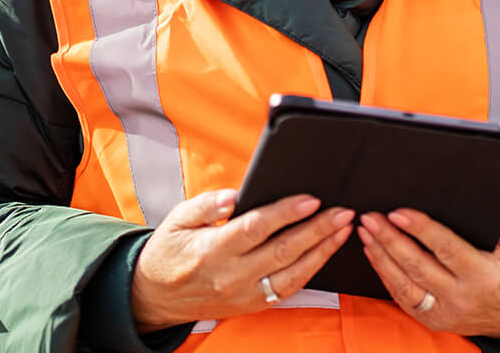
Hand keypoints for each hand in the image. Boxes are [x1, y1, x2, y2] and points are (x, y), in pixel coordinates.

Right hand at [131, 189, 354, 331]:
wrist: (156, 296)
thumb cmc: (170, 251)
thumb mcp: (177, 219)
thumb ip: (207, 204)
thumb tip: (235, 196)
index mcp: (212, 249)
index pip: (256, 228)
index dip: (286, 213)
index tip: (311, 199)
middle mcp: (231, 275)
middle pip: (283, 250)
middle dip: (317, 230)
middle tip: (342, 211)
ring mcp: (244, 294)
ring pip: (293, 274)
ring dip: (322, 251)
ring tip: (343, 230)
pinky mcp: (252, 304)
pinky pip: (288, 288)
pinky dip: (311, 271)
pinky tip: (325, 252)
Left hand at [358, 208, 499, 337]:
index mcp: (483, 276)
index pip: (446, 249)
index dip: (420, 230)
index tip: (398, 212)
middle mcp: (461, 297)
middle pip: (418, 266)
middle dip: (390, 240)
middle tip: (370, 217)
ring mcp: (445, 312)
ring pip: (404, 284)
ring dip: (381, 257)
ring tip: (365, 233)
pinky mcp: (434, 320)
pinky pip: (404, 298)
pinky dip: (386, 277)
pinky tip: (374, 255)